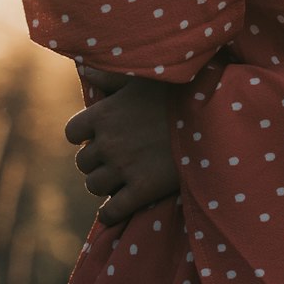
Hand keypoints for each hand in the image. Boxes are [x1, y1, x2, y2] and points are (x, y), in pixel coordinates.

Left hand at [64, 66, 180, 225]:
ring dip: (103, 183)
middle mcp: (107, 142)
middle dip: (96, 160)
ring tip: (118, 179)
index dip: (84, 136)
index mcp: (104, 114)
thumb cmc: (177, 91)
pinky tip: (115, 210)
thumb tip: (84, 69)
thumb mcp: (142, 78)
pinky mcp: (141, 190)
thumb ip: (110, 76)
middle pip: (83, 162)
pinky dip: (110, 214)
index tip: (97, 136)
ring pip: (94, 185)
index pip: (72, 132)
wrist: (211, 116)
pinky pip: (111, 211)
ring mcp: (123, 168)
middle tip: (113, 158)